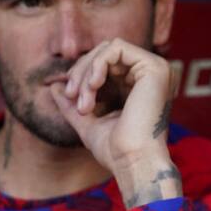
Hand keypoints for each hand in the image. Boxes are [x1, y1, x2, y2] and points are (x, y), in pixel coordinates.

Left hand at [50, 38, 181, 207]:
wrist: (133, 162)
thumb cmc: (115, 150)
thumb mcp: (88, 122)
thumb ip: (72, 104)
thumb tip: (55, 87)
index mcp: (139, 86)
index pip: (105, 63)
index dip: (82, 74)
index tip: (69, 96)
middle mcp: (149, 75)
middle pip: (105, 52)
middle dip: (81, 72)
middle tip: (72, 96)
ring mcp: (155, 69)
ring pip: (108, 48)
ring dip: (86, 72)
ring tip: (83, 100)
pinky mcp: (154, 67)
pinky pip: (117, 48)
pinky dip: (98, 64)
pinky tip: (92, 86)